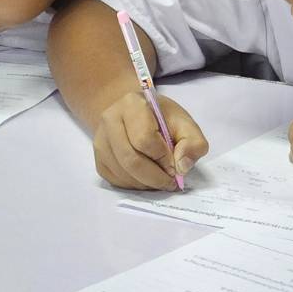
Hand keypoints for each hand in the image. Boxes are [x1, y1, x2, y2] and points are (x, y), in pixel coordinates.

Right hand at [93, 91, 208, 190]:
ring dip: (146, 184)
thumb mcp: (185, 124)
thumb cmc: (163, 119)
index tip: (175, 165)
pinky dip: (135, 186)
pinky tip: (146, 179)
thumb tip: (181, 167)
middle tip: (170, 182)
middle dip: (155, 177)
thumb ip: (193, 143)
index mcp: (132, 105)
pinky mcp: (99, 159)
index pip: (144, 139)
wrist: (136, 116)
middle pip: (131, 160)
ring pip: (123, 173)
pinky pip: (116, 181)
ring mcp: (101, 141)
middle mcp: (110, 120)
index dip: (163, 158)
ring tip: (160, 179)